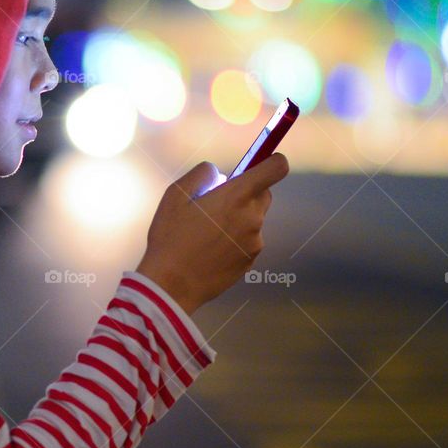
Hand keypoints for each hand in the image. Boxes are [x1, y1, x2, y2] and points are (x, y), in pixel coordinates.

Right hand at [135, 153, 290, 314]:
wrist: (171, 285)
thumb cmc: (171, 238)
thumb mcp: (176, 194)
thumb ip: (202, 174)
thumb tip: (218, 173)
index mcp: (237, 196)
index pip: (276, 168)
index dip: (272, 161)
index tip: (260, 162)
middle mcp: (253, 217)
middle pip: (263, 193)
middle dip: (246, 192)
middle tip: (217, 202)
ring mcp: (255, 241)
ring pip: (253, 219)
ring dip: (238, 218)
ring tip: (207, 231)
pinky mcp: (250, 261)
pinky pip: (248, 240)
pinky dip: (236, 239)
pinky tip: (210, 249)